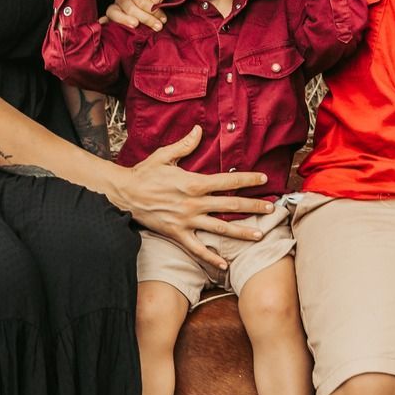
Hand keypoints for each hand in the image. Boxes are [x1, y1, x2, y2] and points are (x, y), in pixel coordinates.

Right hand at [104, 0, 168, 31]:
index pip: (142, 1)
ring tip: (135, 25)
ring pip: (115, 12)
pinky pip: (106, 18)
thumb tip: (155, 0)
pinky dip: (105, 21)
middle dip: (145, 18)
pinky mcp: (111, 16)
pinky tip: (105, 24)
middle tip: (158, 27)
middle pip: (130, 8)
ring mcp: (115, 6)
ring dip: (125, 20)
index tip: (163, 20)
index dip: (153, 11)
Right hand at [108, 124, 271, 271]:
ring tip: (260, 235)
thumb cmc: (144, 173)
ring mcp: (186, 220)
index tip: (263, 179)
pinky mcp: (176, 234)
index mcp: (193, 182)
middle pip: (230, 206)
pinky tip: (224, 265)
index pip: (227, 180)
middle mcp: (193, 203)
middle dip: (253, 207)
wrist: (123, 194)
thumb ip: (185, 145)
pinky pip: (196, 248)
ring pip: (219, 229)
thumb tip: (199, 130)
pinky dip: (210, 257)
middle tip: (271, 209)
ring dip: (241, 232)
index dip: (247, 179)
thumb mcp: (164, 155)